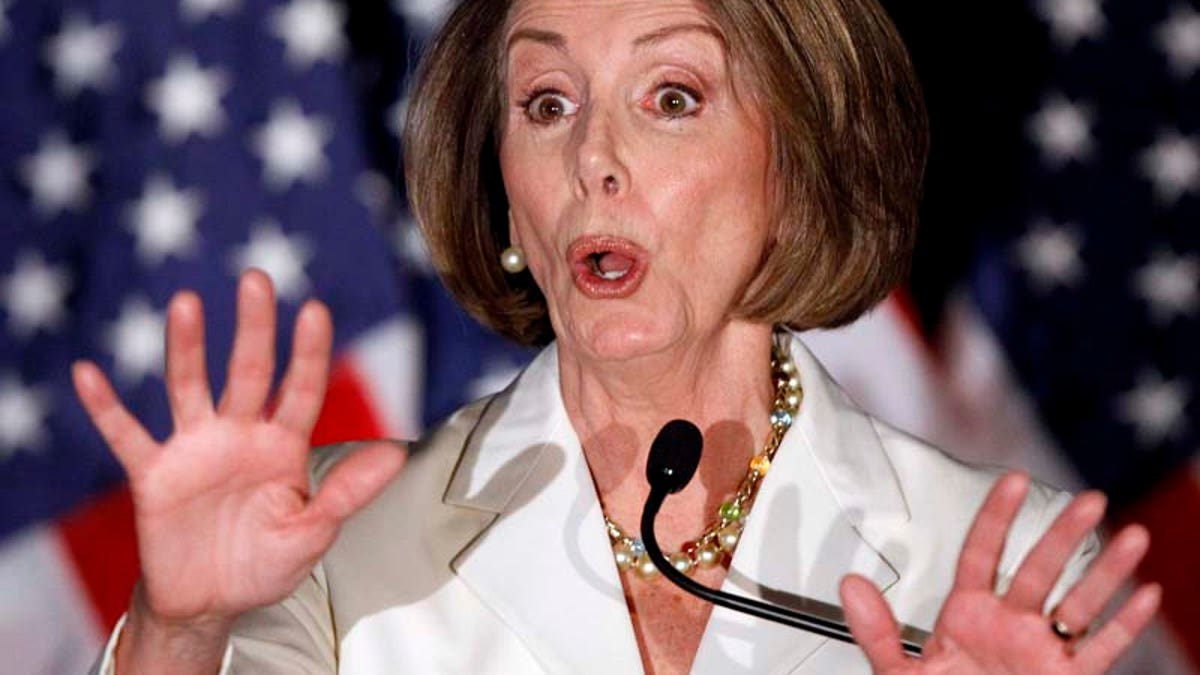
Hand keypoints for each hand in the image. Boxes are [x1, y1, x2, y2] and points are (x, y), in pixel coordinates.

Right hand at [72, 270, 406, 626]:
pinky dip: (105, 408)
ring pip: (190, 388)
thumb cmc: (265, 561)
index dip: (308, 353)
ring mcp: (194, 449)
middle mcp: (239, 435)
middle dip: (254, 328)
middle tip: (256, 279)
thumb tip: (396, 454)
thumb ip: (347, 492)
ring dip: (186, 347)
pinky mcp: (154, 474)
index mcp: (283, 445)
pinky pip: (126, 436)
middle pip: (248, 372)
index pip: (300, 389)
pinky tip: (88, 373)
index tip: (315, 310)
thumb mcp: (313, 532)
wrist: (209, 602)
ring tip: (186, 303)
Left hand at [840, 472, 1159, 673]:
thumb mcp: (898, 673)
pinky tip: (1144, 596)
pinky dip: (1126, 625)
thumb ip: (875, 631)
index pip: (983, 552)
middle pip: (1040, 570)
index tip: (1013, 482)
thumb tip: (850, 586)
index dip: (998, 516)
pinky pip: (1102, 650)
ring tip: (1132, 539)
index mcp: (968, 615)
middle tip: (1088, 501)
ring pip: (1079, 604)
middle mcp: (1009, 624)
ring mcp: (1041, 650)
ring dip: (1107, 573)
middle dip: (1064, 534)